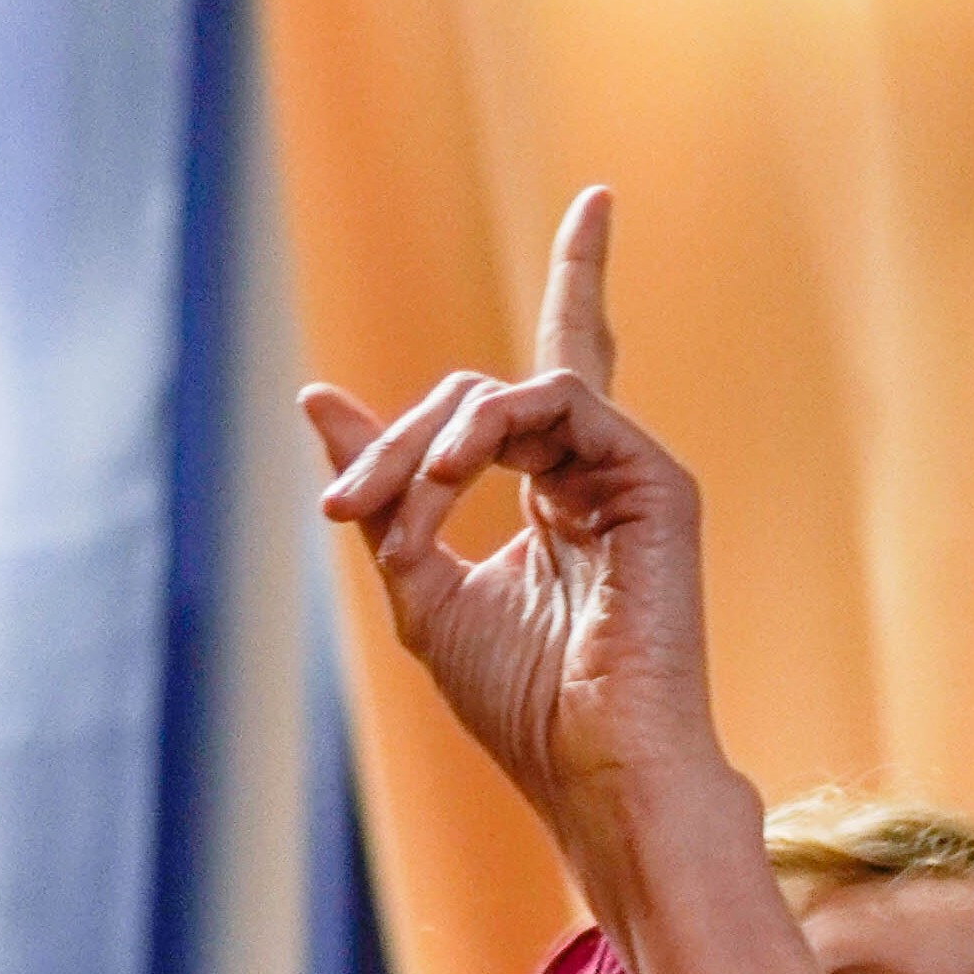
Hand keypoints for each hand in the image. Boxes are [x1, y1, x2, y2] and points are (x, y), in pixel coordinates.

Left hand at [303, 188, 746, 882]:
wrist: (595, 772)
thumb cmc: (521, 709)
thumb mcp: (421, 588)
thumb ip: (383, 493)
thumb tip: (316, 395)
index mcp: (558, 499)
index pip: (552, 377)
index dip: (583, 278)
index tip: (599, 201)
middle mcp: (598, 474)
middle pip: (489, 393)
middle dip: (402, 442)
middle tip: (348, 512)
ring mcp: (631, 473)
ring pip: (510, 392)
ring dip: (431, 443)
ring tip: (396, 508)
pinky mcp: (657, 479)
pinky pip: (559, 398)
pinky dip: (488, 429)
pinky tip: (451, 479)